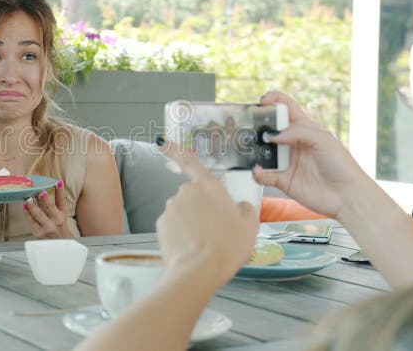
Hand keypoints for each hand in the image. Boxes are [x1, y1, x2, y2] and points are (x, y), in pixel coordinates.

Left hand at [23, 181, 73, 237]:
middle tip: (40, 192)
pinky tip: (25, 207)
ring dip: (33, 206)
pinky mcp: (39, 233)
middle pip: (50, 208)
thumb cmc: (59, 224)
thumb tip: (56, 183)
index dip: (60, 191)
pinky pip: (32, 222)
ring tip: (28, 199)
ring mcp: (47, 227)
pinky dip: (27, 214)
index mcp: (62, 213)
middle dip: (45, 200)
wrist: (59, 242)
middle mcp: (56, 221)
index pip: (62, 200)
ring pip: (39, 215)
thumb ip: (58, 199)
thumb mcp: (62, 212)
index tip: (58, 183)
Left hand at [156, 141, 258, 288]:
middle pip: (194, 197)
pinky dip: (181, 235)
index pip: (191, 162)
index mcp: (209, 186)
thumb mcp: (250, 225)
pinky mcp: (161, 225)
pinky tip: (192, 248)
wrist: (200, 269)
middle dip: (201, 210)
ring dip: (192, 224)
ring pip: (183, 213)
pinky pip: (173, 227)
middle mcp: (187, 192)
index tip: (162, 142)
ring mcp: (171, 208)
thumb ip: (245, 209)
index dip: (176, 150)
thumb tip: (240, 207)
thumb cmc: (228, 245)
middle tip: (216, 230)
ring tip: (206, 243)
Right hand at [252, 91, 371, 217]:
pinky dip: (257, 173)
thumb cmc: (342, 165)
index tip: (262, 102)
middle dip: (258, 125)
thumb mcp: (323, 139)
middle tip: (250, 127)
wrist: (347, 196)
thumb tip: (273, 136)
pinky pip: (264, 175)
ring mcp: (286, 161)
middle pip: (270, 128)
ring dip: (254, 149)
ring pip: (263, 151)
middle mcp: (293, 143)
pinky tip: (258, 170)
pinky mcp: (282, 180)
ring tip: (249, 148)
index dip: (273, 101)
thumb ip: (298, 132)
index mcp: (304, 128)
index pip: (286, 108)